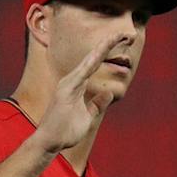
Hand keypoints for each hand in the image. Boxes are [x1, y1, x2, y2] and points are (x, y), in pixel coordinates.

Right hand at [31, 32, 128, 154]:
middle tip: (125, 33)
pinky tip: (101, 52)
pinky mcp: (66, 90)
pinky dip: (91, 62)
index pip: (96, 63)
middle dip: (109, 43)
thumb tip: (108, 93)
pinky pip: (82, 73)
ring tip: (117, 36)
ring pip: (89, 60)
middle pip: (94, 57)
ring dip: (103, 48)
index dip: (108, 51)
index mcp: (77, 84)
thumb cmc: (65, 131)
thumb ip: (97, 104)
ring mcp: (69, 83)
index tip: (122, 40)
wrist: (50, 142)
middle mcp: (73, 79)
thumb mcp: (88, 116)